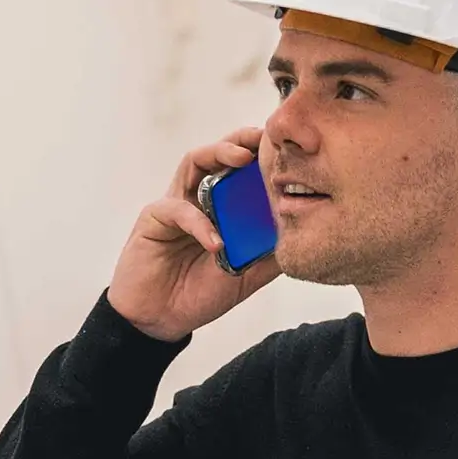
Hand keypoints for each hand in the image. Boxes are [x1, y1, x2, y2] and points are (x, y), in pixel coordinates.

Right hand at [107, 128, 277, 341]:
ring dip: (218, 155)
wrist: (161, 320)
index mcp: (219, 207)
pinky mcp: (153, 219)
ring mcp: (175, 204)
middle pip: (216, 154)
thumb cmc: (199, 292)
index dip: (260, 154)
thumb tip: (304, 236)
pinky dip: (200, 223)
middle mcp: (196, 198)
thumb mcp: (246, 274)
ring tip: (243, 159)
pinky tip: (217, 242)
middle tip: (264, 138)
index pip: (239, 170)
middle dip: (240, 140)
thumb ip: (269, 255)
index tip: (287, 148)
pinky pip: (178, 210)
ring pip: (193, 163)